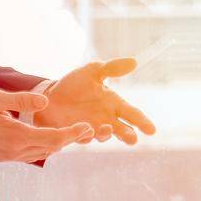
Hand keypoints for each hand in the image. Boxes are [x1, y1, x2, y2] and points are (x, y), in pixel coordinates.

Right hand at [0, 89, 92, 162]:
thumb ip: (22, 101)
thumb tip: (45, 102)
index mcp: (16, 136)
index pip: (53, 138)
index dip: (73, 134)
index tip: (87, 128)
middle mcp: (14, 150)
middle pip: (50, 148)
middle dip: (69, 139)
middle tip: (86, 131)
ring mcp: (7, 156)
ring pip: (40, 153)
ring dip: (56, 145)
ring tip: (71, 135)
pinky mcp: (0, 156)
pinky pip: (28, 155)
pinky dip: (42, 147)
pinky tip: (46, 140)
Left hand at [34, 57, 156, 145]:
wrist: (48, 96)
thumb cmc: (74, 85)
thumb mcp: (92, 71)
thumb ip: (111, 68)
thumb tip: (134, 61)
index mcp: (113, 104)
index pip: (132, 114)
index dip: (142, 122)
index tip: (152, 130)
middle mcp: (105, 119)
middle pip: (122, 130)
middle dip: (128, 135)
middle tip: (133, 139)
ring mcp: (90, 128)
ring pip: (103, 136)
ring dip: (106, 134)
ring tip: (107, 129)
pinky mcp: (75, 133)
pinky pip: (82, 136)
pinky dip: (84, 135)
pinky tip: (86, 130)